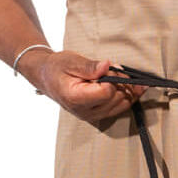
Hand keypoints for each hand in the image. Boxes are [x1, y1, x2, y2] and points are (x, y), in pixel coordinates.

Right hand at [28, 50, 147, 123]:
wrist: (47, 77)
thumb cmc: (57, 68)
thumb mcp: (71, 61)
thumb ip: (90, 66)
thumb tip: (107, 66)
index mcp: (76, 98)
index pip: (106, 92)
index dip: (113, 78)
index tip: (109, 68)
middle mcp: (85, 112)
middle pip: (116, 98)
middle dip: (121, 82)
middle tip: (115, 69)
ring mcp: (92, 116)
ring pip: (122, 105)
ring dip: (126, 89)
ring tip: (118, 75)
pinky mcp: (98, 115)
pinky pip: (120, 108)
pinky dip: (127, 96)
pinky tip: (129, 85)